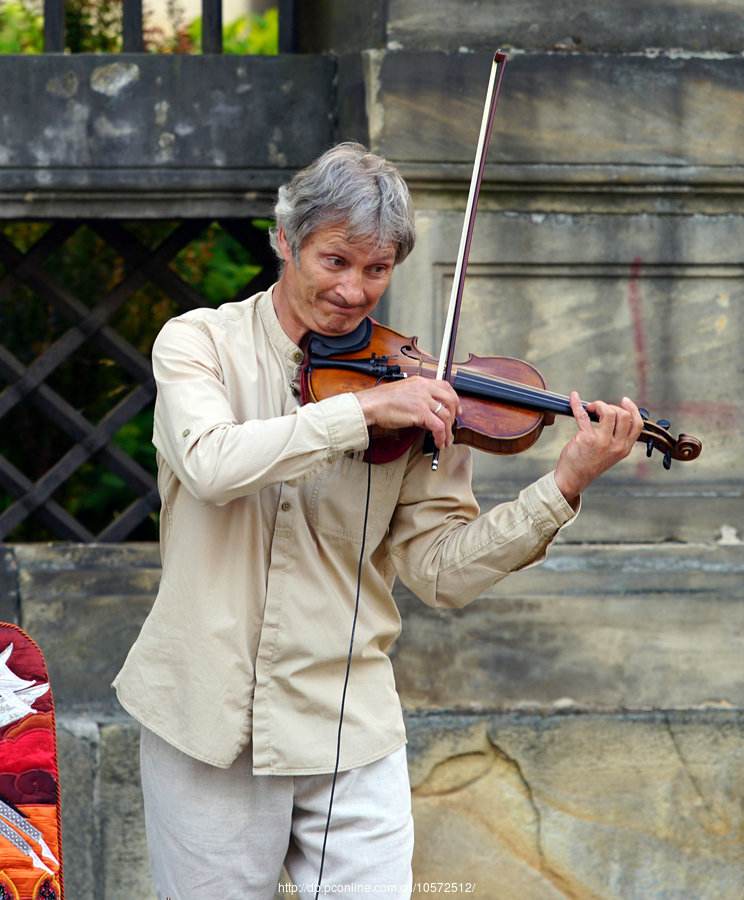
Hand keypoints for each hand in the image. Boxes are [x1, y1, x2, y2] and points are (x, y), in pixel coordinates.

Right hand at [356, 376, 460, 450]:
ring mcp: (424, 400)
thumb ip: (417, 397)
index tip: (456, 408)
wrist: (372, 404)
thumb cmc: (381, 400)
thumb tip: (426, 411)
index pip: (445, 386)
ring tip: (445, 440)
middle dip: (454, 416)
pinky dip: (441, 436)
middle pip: (450, 400)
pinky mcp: (421, 413)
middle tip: (453, 426)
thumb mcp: (403, 392)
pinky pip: (438, 426)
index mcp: (420, 382)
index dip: (454, 398)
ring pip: (446, 415)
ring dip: (448, 431)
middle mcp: (424, 389)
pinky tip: (438, 442)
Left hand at [554, 391, 643, 505]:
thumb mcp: (611, 453)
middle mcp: (616, 445)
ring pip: (609, 412)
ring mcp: (602, 442)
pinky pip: (583, 415)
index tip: (625, 400)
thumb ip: (616, 437)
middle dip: (611, 406)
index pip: (638, 425)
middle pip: (624, 415)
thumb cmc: (589, 464)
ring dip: (599, 405)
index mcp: (625, 448)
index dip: (633, 409)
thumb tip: (613, 414)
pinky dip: (577, 404)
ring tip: (590, 408)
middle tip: (599, 409)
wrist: (574, 478)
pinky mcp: (586, 439)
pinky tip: (574, 398)